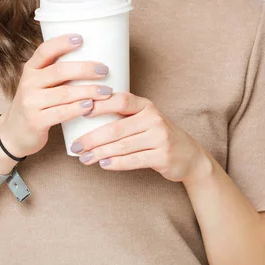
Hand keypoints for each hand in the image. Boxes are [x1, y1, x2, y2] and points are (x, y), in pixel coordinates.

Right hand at [2, 33, 112, 157]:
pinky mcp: (35, 121)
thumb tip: (96, 57)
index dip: (62, 43)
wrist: (14, 134)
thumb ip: (59, 72)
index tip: (81, 38)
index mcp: (31, 69)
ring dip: (88, 91)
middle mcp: (28, 83)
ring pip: (64, 93)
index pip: (44, 51)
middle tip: (104, 70)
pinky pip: (61, 113)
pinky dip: (78, 108)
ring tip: (106, 91)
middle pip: (59, 71)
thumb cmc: (38, 103)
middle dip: (85, 69)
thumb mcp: (41, 83)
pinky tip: (91, 105)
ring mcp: (30, 103)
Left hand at [70, 92, 210, 183]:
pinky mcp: (162, 156)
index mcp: (147, 106)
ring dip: (99, 153)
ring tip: (84, 158)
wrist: (188, 154)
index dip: (100, 105)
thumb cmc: (158, 135)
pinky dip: (115, 163)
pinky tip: (103, 164)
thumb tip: (85, 117)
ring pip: (122, 146)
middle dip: (92, 138)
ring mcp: (160, 137)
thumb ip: (124, 116)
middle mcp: (154, 119)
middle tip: (75, 146)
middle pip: (117, 128)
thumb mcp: (145, 119)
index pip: (121, 101)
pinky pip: (133, 160)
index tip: (80, 110)